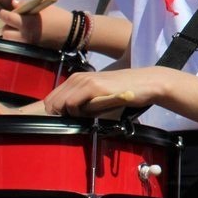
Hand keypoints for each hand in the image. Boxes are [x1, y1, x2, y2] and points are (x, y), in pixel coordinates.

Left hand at [0, 3, 73, 48]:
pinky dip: (18, 40)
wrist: (72, 32)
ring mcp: (27, 44)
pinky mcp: (31, 49)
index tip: (6, 12)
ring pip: (10, 41)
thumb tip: (13, 3)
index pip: (6, 18)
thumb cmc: (58, 17)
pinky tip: (25, 35)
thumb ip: (26, 5)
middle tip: (14, 22)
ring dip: (11, 35)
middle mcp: (24, 35)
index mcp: (27, 23)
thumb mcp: (43, 7)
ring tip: (19, 29)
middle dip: (7, 26)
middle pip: (5, 32)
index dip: (4, 14)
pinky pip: (18, 45)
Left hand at [42, 67, 173, 117]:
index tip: (69, 120)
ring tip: (88, 116)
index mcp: (76, 79)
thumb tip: (68, 117)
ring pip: (58, 104)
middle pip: (51, 102)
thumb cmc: (123, 93)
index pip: (51, 99)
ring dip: (69, 115)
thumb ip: (83, 102)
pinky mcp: (93, 86)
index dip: (56, 113)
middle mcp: (77, 77)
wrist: (146, 84)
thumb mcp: (98, 97)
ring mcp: (84, 81)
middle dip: (60, 115)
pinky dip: (77, 113)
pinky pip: (71, 104)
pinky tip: (92, 113)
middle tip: (79, 120)